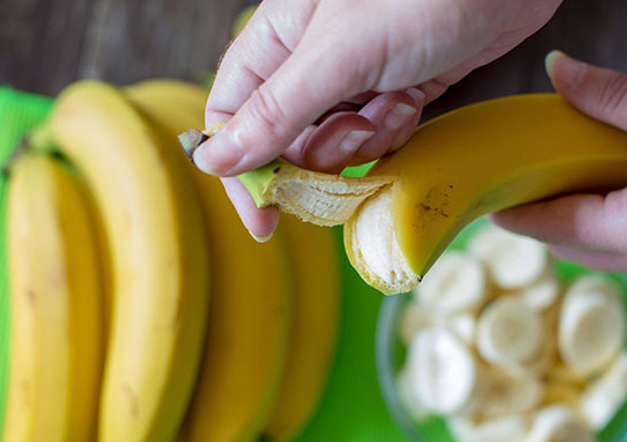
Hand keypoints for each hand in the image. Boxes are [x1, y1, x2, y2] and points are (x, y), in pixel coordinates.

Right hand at [196, 0, 562, 239]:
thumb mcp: (336, 58)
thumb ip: (275, 113)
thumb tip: (212, 160)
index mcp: (277, 37)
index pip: (233, 115)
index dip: (243, 169)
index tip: (265, 218)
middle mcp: (311, 58)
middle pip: (288, 139)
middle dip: (323, 154)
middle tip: (358, 134)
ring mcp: (358, 74)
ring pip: (339, 143)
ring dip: (367, 140)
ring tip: (396, 102)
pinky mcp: (400, 85)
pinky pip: (381, 133)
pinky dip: (396, 129)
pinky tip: (414, 99)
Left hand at [493, 51, 626, 275]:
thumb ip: (620, 97)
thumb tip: (559, 73)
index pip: (551, 227)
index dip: (510, 211)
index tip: (479, 192)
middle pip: (570, 242)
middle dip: (537, 213)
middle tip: (515, 172)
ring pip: (601, 243)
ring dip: (574, 212)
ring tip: (558, 168)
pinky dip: (608, 213)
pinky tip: (614, 177)